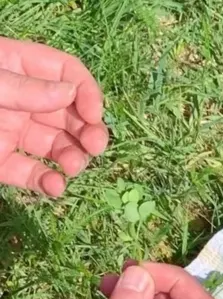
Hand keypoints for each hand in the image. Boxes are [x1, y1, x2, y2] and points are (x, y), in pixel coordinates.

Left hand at [0, 37, 108, 196]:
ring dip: (74, 158)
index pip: (67, 72)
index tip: (93, 114)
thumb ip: (25, 88)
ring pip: (57, 146)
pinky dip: (47, 183)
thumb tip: (70, 94)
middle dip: (88, 131)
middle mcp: (21, 101)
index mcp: (17, 69)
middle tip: (96, 146)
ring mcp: (12, 132)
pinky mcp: (1, 163)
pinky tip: (56, 188)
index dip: (86, 92)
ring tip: (73, 167)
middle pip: (70, 113)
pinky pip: (31, 174)